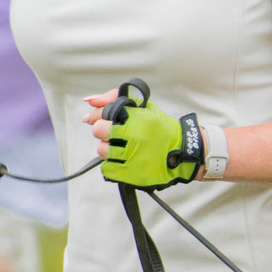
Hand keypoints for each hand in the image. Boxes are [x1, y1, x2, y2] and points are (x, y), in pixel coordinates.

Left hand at [85, 87, 199, 187]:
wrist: (183, 153)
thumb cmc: (162, 129)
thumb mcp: (144, 107)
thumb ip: (114, 98)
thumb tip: (88, 100)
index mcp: (137, 119)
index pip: (102, 114)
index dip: (100, 116)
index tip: (105, 120)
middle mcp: (135, 136)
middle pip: (99, 131)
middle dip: (103, 131)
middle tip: (115, 134)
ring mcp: (133, 156)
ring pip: (102, 150)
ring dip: (108, 149)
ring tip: (120, 148)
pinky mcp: (133, 174)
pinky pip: (107, 169)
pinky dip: (111, 165)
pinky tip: (122, 161)